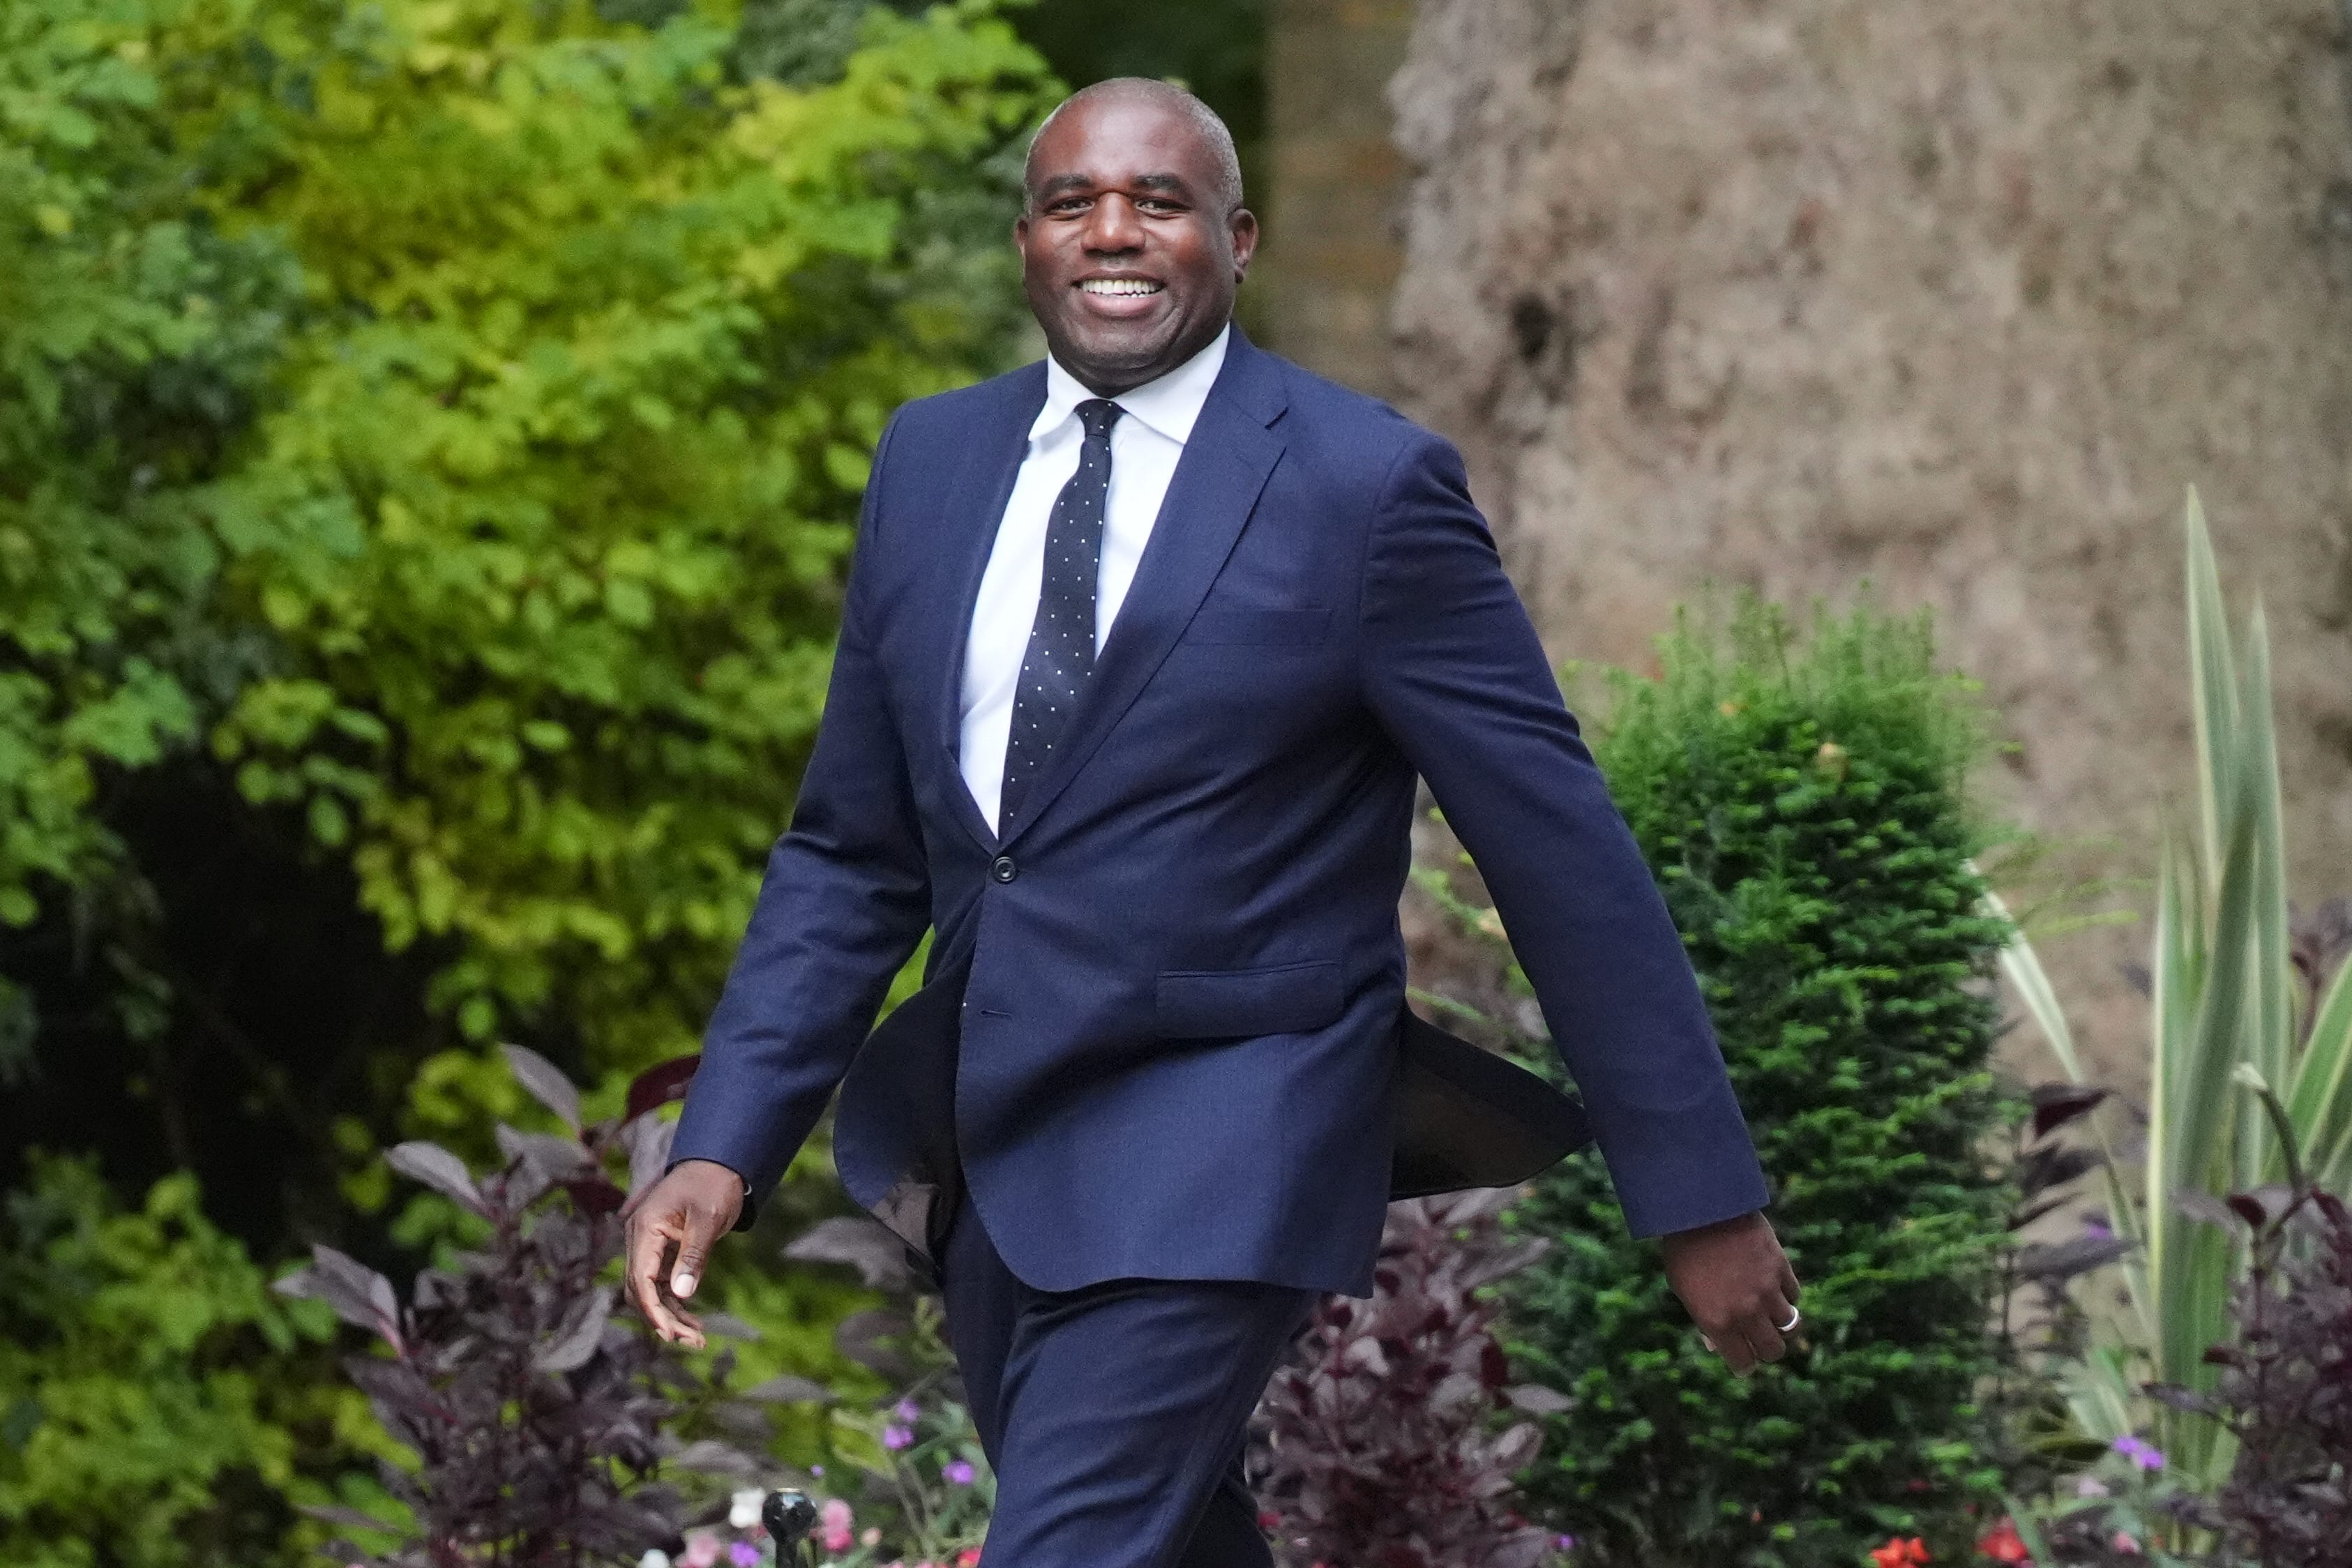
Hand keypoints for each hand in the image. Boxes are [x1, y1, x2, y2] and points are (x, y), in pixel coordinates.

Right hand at [621, 1158, 743, 1347]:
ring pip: (650, 1292)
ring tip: (697, 1338)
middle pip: (641, 1291)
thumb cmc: (714, 1184)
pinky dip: (675, 1303)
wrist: (720, 1162)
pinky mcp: (663, 1252)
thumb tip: (683, 1295)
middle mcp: (640, 1239)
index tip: (670, 1334)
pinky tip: (693, 1321)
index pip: (640, 1279)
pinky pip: (662, 1285)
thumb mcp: (708, 1218)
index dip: (652, 1310)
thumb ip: (694, 1255)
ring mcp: (649, 1246)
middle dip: (663, 1319)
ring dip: (670, 1316)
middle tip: (692, 1340)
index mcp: (644, 1229)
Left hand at [1658, 1209, 1801, 1375]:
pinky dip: (1786, 1296)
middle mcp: (1746, 1312)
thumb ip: (1704, 1320)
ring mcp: (1767, 1291)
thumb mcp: (1684, 1291)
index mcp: (1718, 1322)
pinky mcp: (1781, 1268)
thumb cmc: (1684, 1251)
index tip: (1743, 1364)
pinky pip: (1794, 1295)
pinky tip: (1774, 1289)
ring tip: (1769, 1316)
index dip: (1743, 1366)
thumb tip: (1716, 1345)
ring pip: (1789, 1325)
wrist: (1701, 1208)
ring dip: (1779, 1323)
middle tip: (1759, 1342)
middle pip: (1772, 1350)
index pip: (1743, 1363)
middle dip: (1766, 1350)